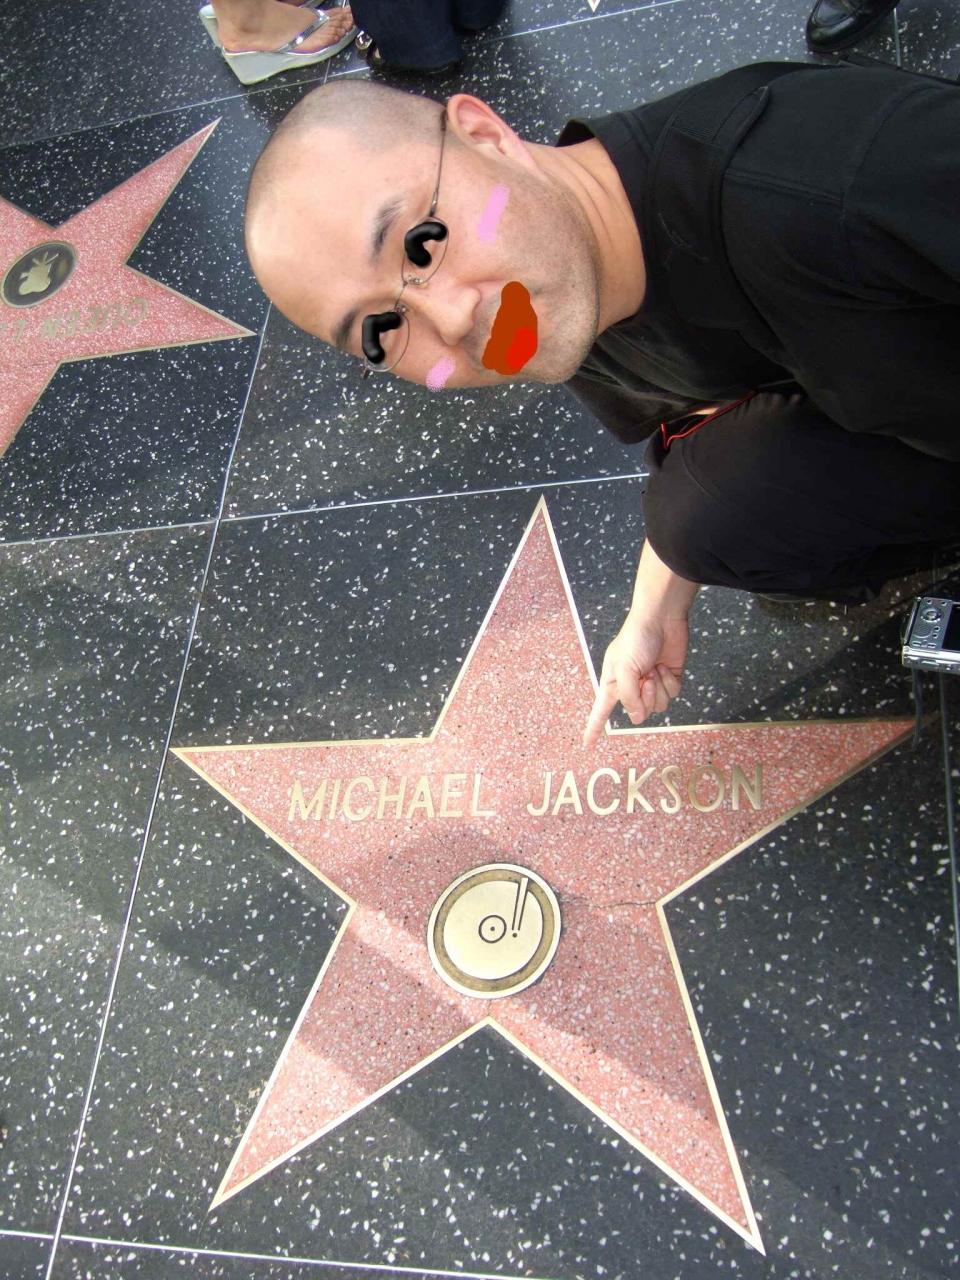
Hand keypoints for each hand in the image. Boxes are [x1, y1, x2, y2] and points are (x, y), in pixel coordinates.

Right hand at [583, 609, 687, 746]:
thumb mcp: (624, 669)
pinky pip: (672, 695)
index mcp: (613, 683)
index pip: (601, 710)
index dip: (593, 727)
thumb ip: (629, 697)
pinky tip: (664, 667)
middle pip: (639, 712)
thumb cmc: (636, 639)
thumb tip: (637, 717)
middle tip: (645, 678)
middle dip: (645, 697)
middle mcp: (632, 686)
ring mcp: (651, 684)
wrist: (661, 619)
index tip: (588, 744)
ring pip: (658, 707)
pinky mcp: (668, 679)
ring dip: (659, 689)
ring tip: (654, 670)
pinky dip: (670, 683)